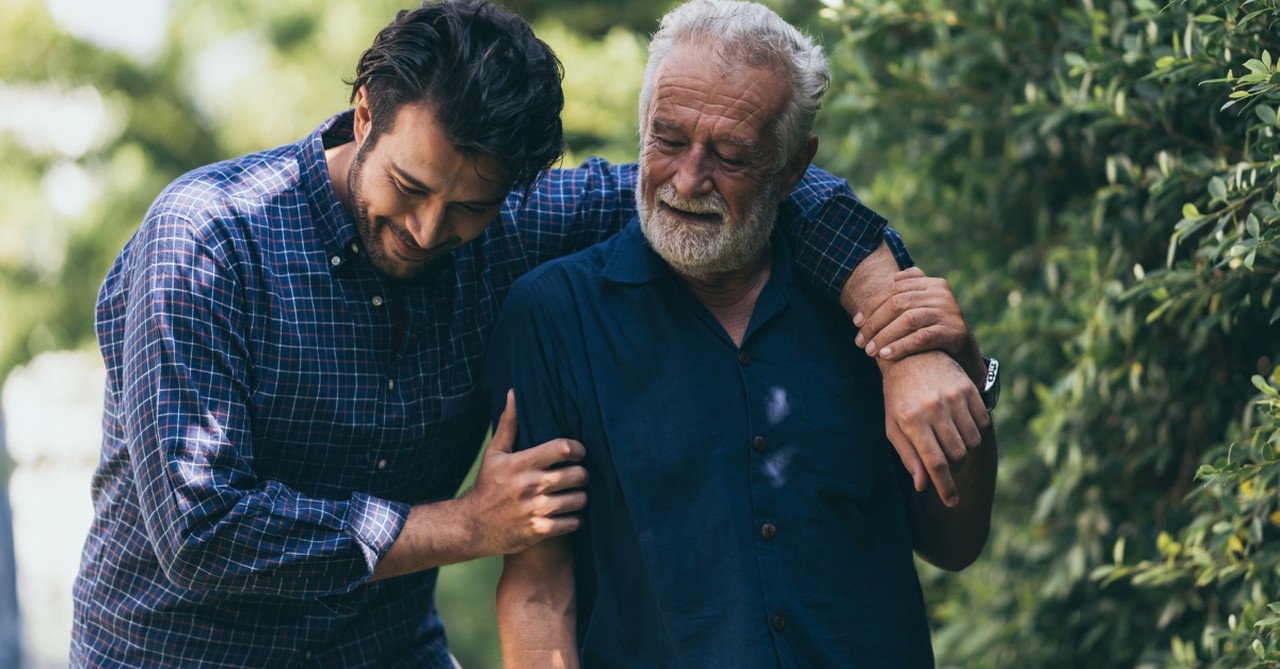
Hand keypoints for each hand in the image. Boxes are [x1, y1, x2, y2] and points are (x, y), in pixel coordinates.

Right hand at [461, 390, 588, 554]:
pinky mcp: (539, 531)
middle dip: (582, 474)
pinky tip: (567, 515)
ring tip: (573, 495)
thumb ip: (509, 424)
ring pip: (579, 500)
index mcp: (522, 463)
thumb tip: (514, 393)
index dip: (578, 449)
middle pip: (578, 474)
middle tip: (577, 476)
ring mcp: (536, 509)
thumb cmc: (487, 487)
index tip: (578, 453)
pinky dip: (574, 519)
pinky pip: (573, 523)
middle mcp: (531, 485)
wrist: (471, 526)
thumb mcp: (494, 454)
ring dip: (580, 497)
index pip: (563, 449)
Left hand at [854, 268, 981, 381]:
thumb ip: (911, 290)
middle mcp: (942, 294)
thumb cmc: (937, 330)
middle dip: (874, 323)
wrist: (966, 355)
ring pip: (908, 320)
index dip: (871, 306)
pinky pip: (922, 337)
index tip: (856, 322)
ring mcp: (950, 312)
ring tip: (870, 351)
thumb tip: (894, 277)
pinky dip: (901, 346)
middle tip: (860, 342)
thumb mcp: (925, 307)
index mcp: (933, 284)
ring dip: (884, 336)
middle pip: (898, 304)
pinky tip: (886, 355)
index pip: (894, 290)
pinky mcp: (955, 332)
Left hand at [881, 351, 988, 506]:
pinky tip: (961, 427)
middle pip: (957, 455)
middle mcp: (934, 408)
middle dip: (953, 468)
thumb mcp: (894, 427)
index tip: (951, 501)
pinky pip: (982, 423)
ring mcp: (953, 397)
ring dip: (965, 450)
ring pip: (972, 442)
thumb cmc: (897, 397)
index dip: (945, 487)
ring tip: (951, 443)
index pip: (934, 463)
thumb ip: (909, 456)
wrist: (910, 356)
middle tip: (946, 464)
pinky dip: (976, 432)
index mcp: (911, 420)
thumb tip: (923, 485)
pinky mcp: (968, 388)